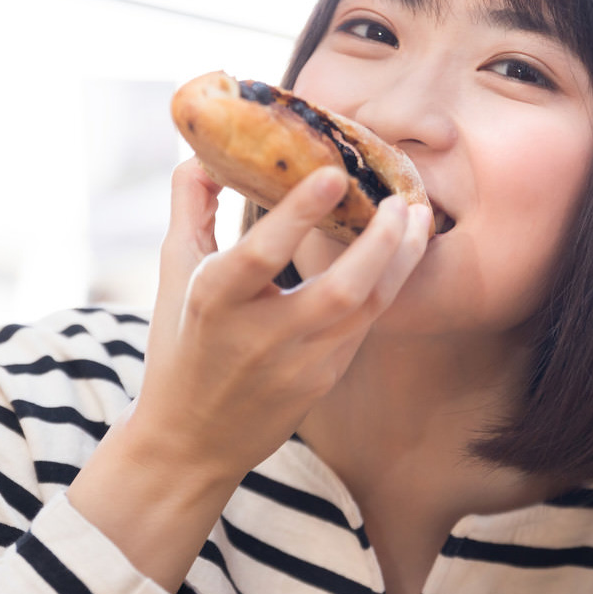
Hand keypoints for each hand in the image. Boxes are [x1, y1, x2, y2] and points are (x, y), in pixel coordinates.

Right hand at [68, 159, 429, 589]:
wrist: (191, 441)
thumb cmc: (180, 345)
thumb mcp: (175, 271)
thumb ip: (190, 206)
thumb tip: (207, 153)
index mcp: (215, 300)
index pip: (262, 252)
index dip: (299, 214)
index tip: (334, 173)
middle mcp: (260, 336)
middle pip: (339, 290)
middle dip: (381, 244)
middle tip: (402, 200)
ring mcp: (299, 364)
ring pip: (366, 309)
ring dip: (400, 262)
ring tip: (417, 218)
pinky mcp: (323, 380)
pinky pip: (365, 325)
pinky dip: (387, 285)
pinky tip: (401, 253)